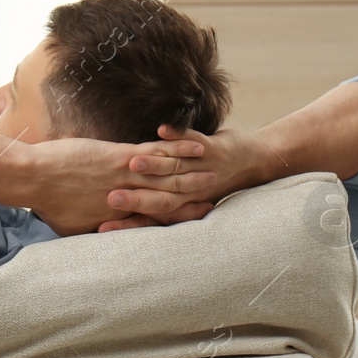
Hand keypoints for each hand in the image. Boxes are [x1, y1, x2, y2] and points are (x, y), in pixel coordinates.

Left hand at [24, 135, 216, 236]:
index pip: (157, 218)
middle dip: (194, 195)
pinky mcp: (118, 158)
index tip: (201, 212)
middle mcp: (127, 199)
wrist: (31, 178)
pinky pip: (154, 154)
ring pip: (167, 176)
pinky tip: (193, 144)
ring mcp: (124, 178)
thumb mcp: (72, 226)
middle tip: (216, 190)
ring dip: (191, 171)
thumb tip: (96, 232)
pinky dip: (175, 149)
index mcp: (118, 216)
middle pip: (169, 198)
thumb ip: (90, 227)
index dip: (181, 215)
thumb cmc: (46, 203)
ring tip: (213, 167)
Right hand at [97, 124, 272, 232]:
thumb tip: (113, 213)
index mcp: (172, 203)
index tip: (102, 228)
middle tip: (111, 200)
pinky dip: (179, 137)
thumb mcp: (182, 199)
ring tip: (134, 164)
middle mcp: (186, 192)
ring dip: (154, 166)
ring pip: (172, 170)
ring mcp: (201, 170)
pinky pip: (193, 141)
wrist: (256, 166)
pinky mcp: (213, 150)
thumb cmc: (215, 182)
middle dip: (134, 199)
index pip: (143, 217)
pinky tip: (163, 130)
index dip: (123, 225)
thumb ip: (151, 208)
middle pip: (155, 198)